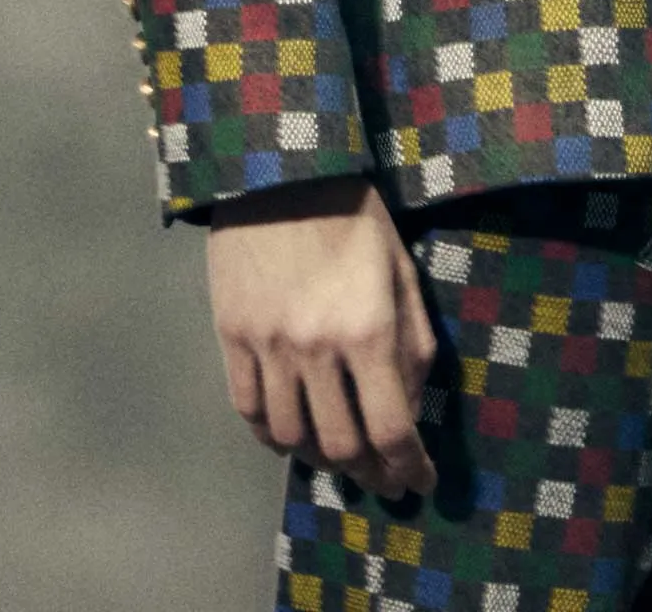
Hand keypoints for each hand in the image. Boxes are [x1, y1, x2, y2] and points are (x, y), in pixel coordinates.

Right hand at [205, 175, 440, 502]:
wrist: (280, 169)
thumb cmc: (353, 213)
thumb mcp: (401, 270)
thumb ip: (412, 341)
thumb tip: (411, 402)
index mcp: (368, 329)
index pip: (391, 428)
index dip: (410, 467)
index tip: (420, 483)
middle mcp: (316, 349)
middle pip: (341, 445)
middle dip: (369, 473)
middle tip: (383, 478)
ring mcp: (268, 346)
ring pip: (291, 437)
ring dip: (320, 459)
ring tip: (340, 457)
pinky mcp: (231, 336)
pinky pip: (248, 409)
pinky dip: (271, 435)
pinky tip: (290, 434)